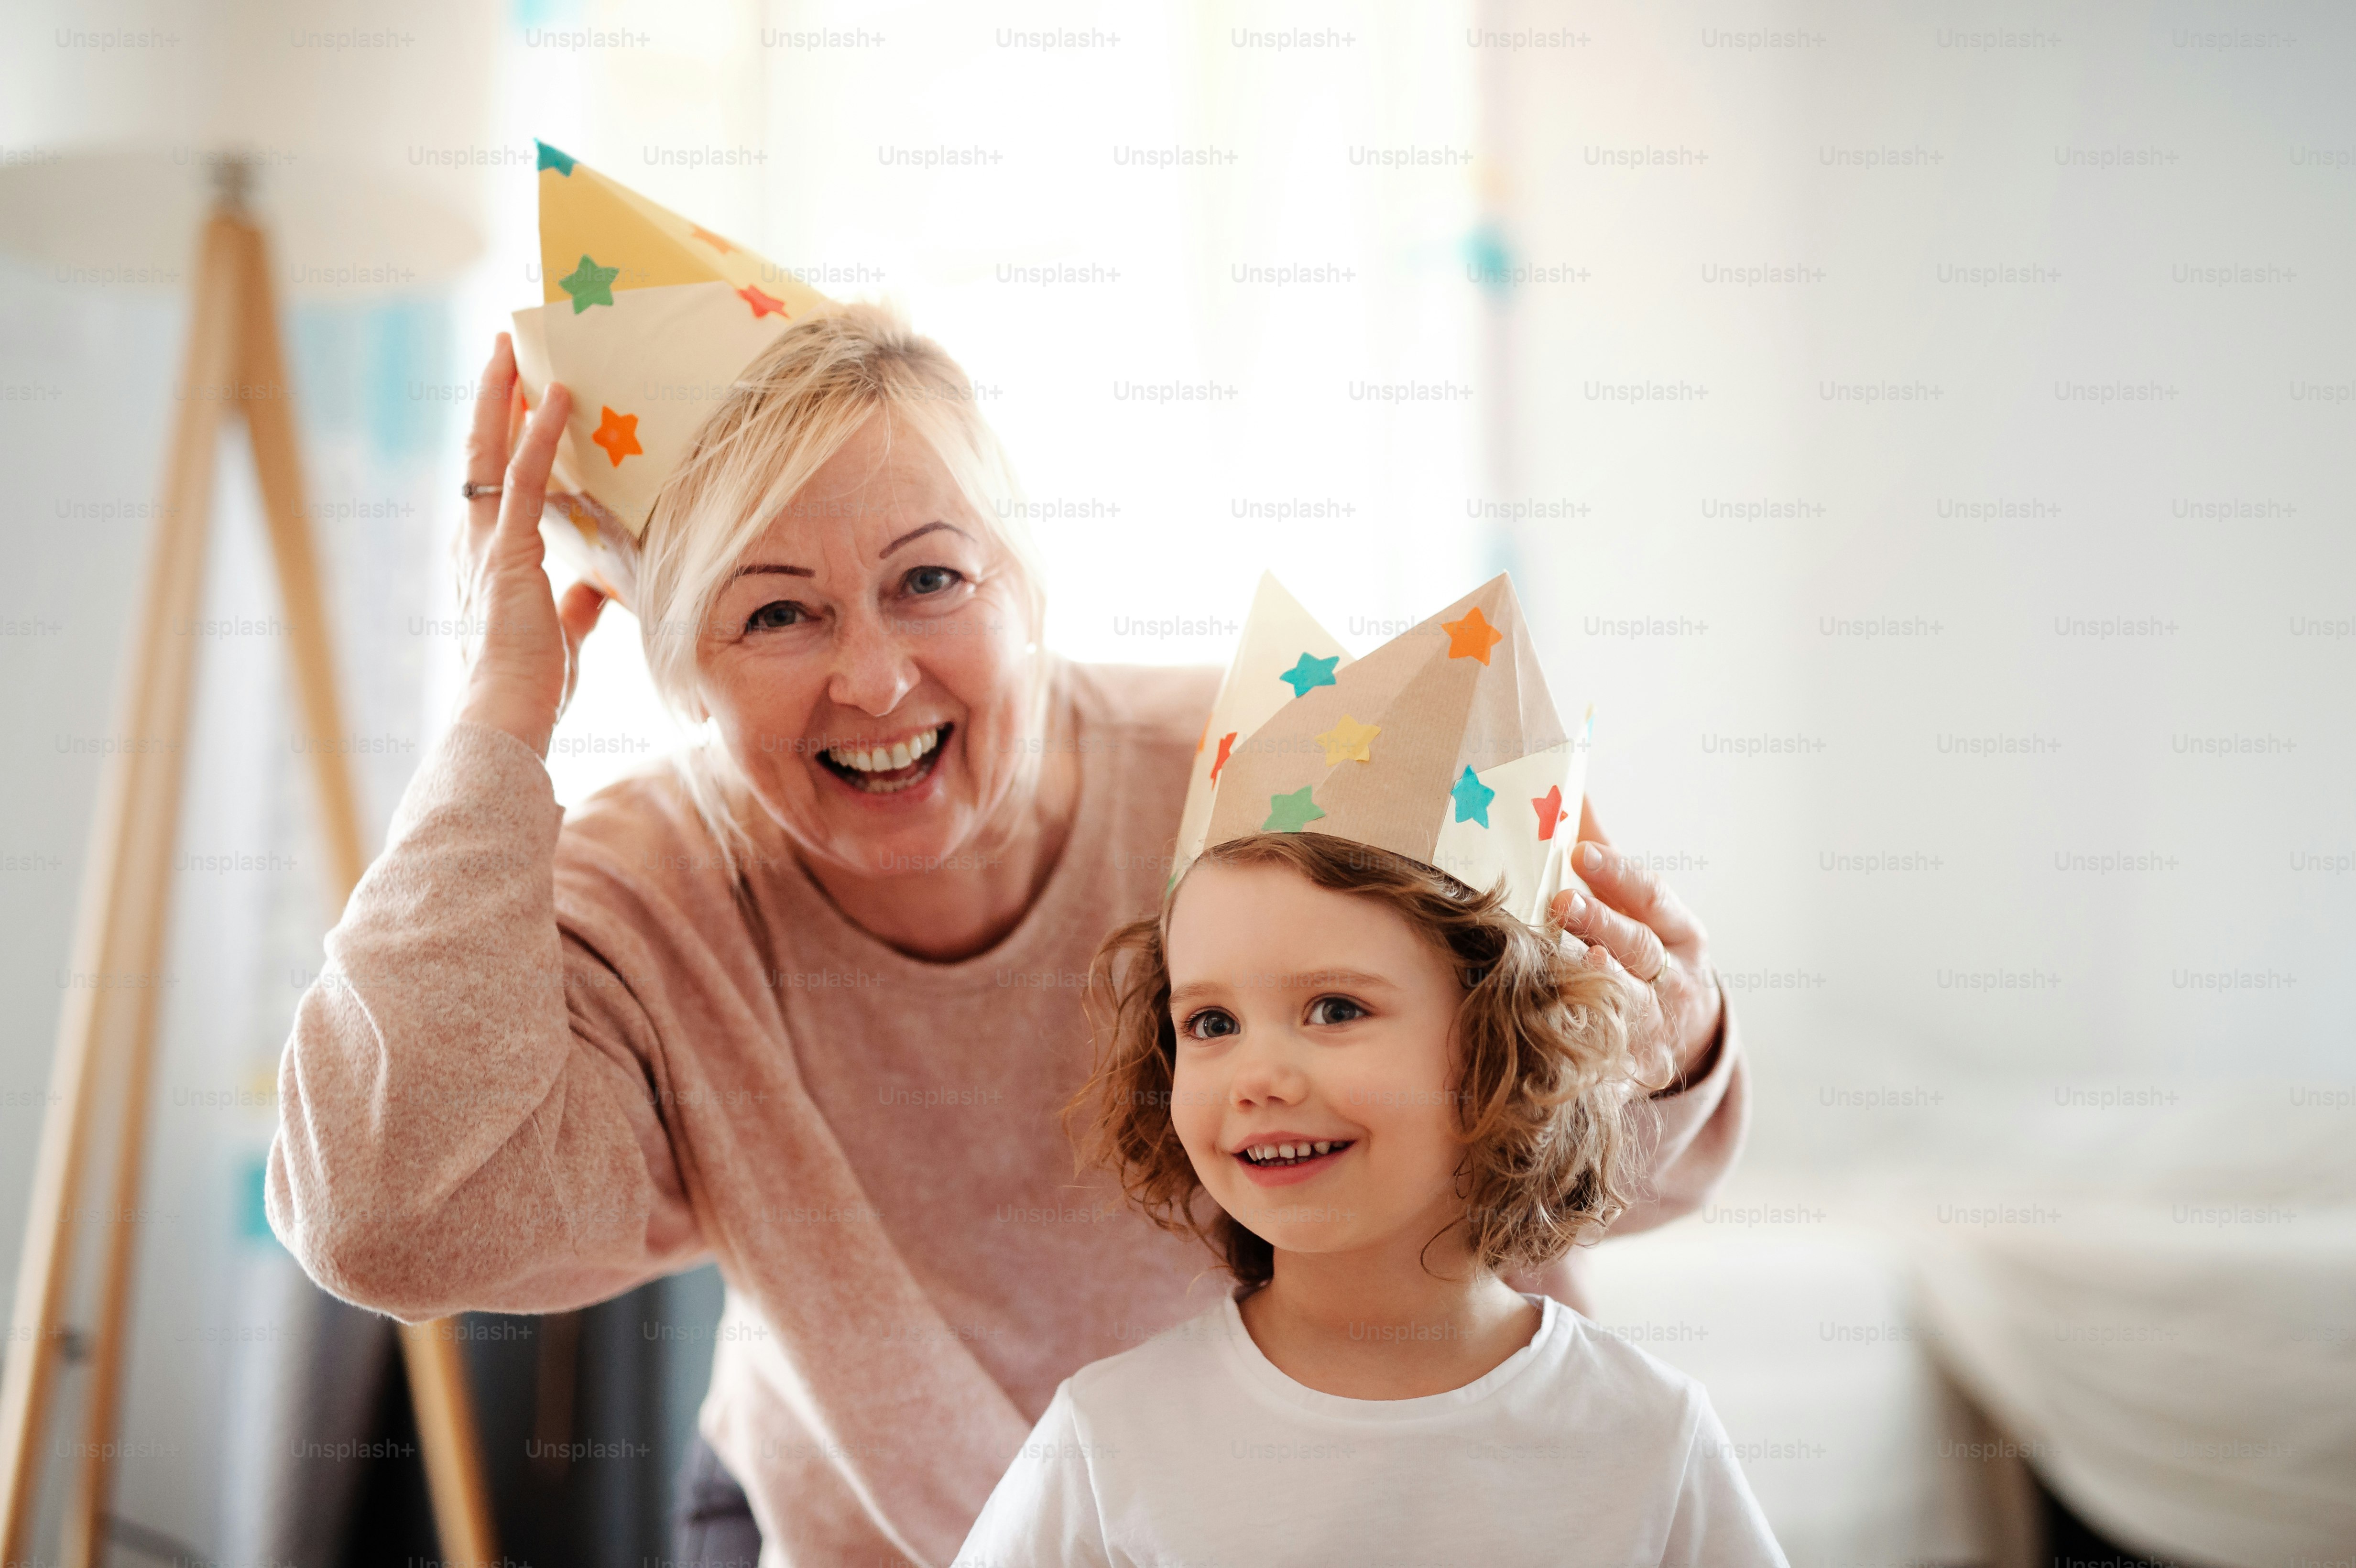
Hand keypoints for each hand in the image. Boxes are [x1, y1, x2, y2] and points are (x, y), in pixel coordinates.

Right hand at [453, 333, 608, 755]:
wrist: (505, 714)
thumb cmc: (529, 687)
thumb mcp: (559, 638)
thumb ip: (571, 609)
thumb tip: (591, 591)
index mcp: (484, 561)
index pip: (490, 484)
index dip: (501, 438)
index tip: (515, 398)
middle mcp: (473, 543)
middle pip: (478, 451)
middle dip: (490, 397)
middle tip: (502, 346)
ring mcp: (486, 543)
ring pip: (491, 450)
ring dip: (505, 395)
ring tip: (514, 344)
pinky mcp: (509, 551)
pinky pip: (524, 477)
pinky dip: (540, 433)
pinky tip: (558, 396)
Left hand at [1548, 797, 1723, 1093]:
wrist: (1684, 1036)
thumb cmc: (1645, 951)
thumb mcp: (1641, 907)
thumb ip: (1605, 854)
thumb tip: (1571, 789)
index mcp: (1682, 934)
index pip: (1653, 896)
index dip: (1619, 874)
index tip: (1580, 853)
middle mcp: (1675, 979)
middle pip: (1637, 949)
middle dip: (1600, 925)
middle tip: (1561, 904)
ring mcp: (1657, 1026)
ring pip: (1621, 1002)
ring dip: (1588, 983)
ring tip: (1555, 964)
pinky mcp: (1634, 1067)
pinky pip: (1605, 1056)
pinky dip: (1581, 1046)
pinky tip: (1550, 1034)